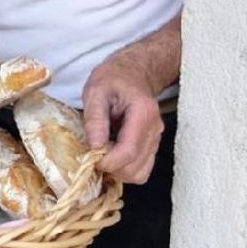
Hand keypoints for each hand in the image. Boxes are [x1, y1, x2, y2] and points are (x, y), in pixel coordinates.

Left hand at [81, 58, 164, 184]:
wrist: (131, 74)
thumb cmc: (112, 80)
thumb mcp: (95, 92)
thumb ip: (95, 118)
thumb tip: (95, 146)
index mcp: (143, 114)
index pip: (128, 152)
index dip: (108, 162)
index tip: (90, 158)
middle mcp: (155, 130)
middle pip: (135, 168)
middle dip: (111, 168)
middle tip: (93, 155)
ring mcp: (156, 139)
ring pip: (140, 173)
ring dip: (117, 171)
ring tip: (101, 155)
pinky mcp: (151, 146)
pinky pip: (141, 169)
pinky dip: (124, 170)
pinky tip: (110, 156)